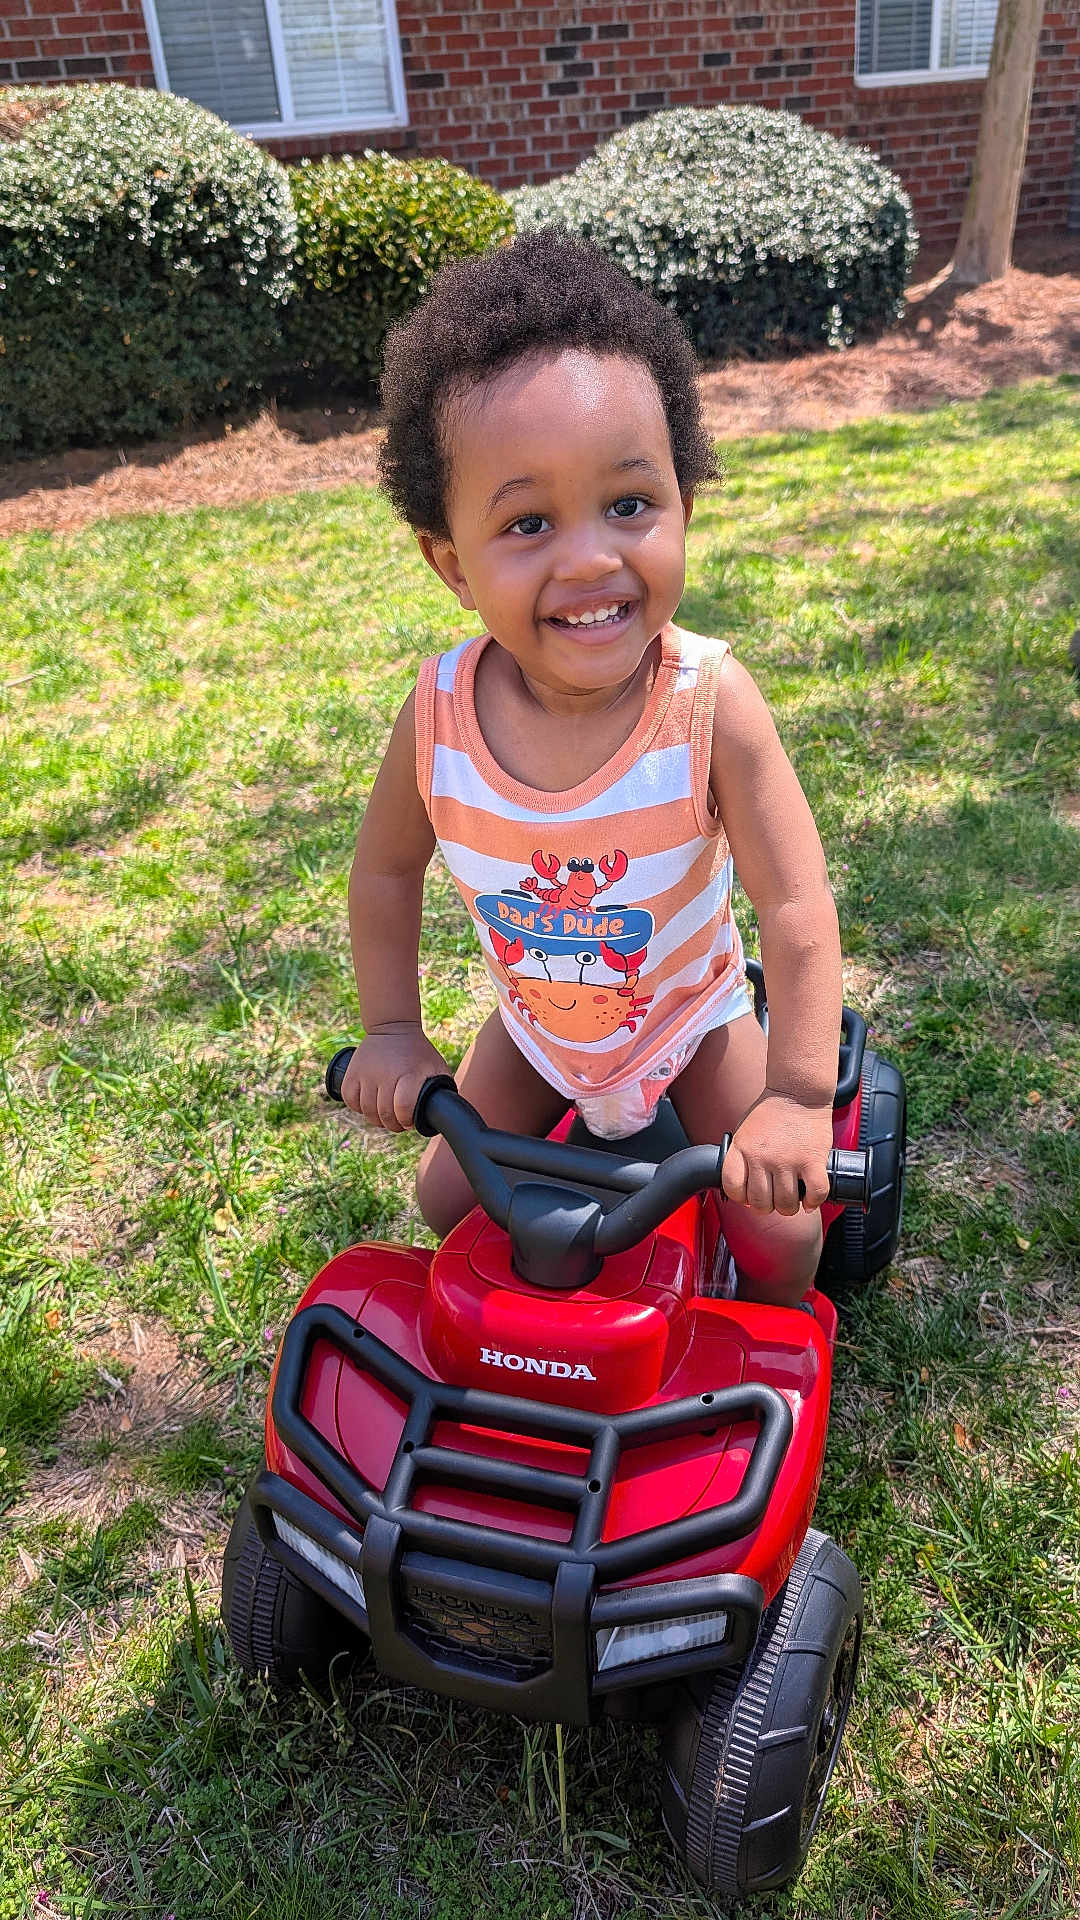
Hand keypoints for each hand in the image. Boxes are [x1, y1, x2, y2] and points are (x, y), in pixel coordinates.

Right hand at [339, 1023, 449, 1132]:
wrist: (393, 1027)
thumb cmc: (418, 1053)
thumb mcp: (436, 1067)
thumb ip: (441, 1090)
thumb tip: (442, 1115)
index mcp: (410, 1073)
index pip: (404, 1107)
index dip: (406, 1120)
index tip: (409, 1122)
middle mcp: (386, 1073)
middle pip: (384, 1113)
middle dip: (393, 1125)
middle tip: (397, 1123)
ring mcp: (367, 1072)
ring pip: (366, 1110)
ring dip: (376, 1119)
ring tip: (384, 1116)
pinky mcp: (352, 1072)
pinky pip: (350, 1099)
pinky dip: (357, 1107)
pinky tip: (368, 1105)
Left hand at [721, 1090, 832, 1215]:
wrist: (798, 1091)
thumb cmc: (773, 1111)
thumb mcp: (745, 1131)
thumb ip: (742, 1156)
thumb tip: (745, 1185)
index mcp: (743, 1148)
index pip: (733, 1187)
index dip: (741, 1198)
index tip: (749, 1197)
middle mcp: (762, 1157)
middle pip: (760, 1202)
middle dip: (767, 1207)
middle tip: (774, 1201)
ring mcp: (788, 1160)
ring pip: (786, 1203)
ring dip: (789, 1208)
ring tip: (793, 1200)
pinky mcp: (812, 1160)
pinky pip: (815, 1193)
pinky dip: (814, 1202)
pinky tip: (811, 1199)